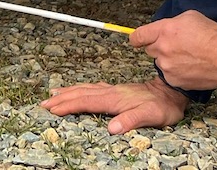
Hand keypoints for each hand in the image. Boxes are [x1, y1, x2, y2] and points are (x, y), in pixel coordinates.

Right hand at [41, 77, 188, 133]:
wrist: (172, 92)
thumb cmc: (163, 107)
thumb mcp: (151, 116)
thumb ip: (131, 120)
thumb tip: (111, 128)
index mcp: (115, 99)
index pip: (86, 101)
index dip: (68, 105)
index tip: (52, 109)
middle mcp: (111, 92)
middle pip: (81, 93)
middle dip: (62, 98)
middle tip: (44, 103)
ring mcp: (113, 90)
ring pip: (86, 89)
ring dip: (68, 92)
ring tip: (54, 94)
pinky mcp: (117, 91)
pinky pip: (93, 88)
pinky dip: (81, 89)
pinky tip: (79, 90)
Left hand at [130, 10, 216, 91]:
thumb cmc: (214, 36)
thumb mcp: (191, 17)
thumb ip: (172, 22)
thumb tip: (165, 28)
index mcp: (165, 30)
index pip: (138, 36)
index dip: (136, 38)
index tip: (136, 40)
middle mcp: (163, 49)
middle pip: (150, 49)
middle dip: (159, 47)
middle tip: (177, 46)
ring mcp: (168, 67)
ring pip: (160, 63)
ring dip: (169, 60)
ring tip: (188, 57)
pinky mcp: (174, 81)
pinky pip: (169, 75)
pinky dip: (177, 72)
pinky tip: (191, 67)